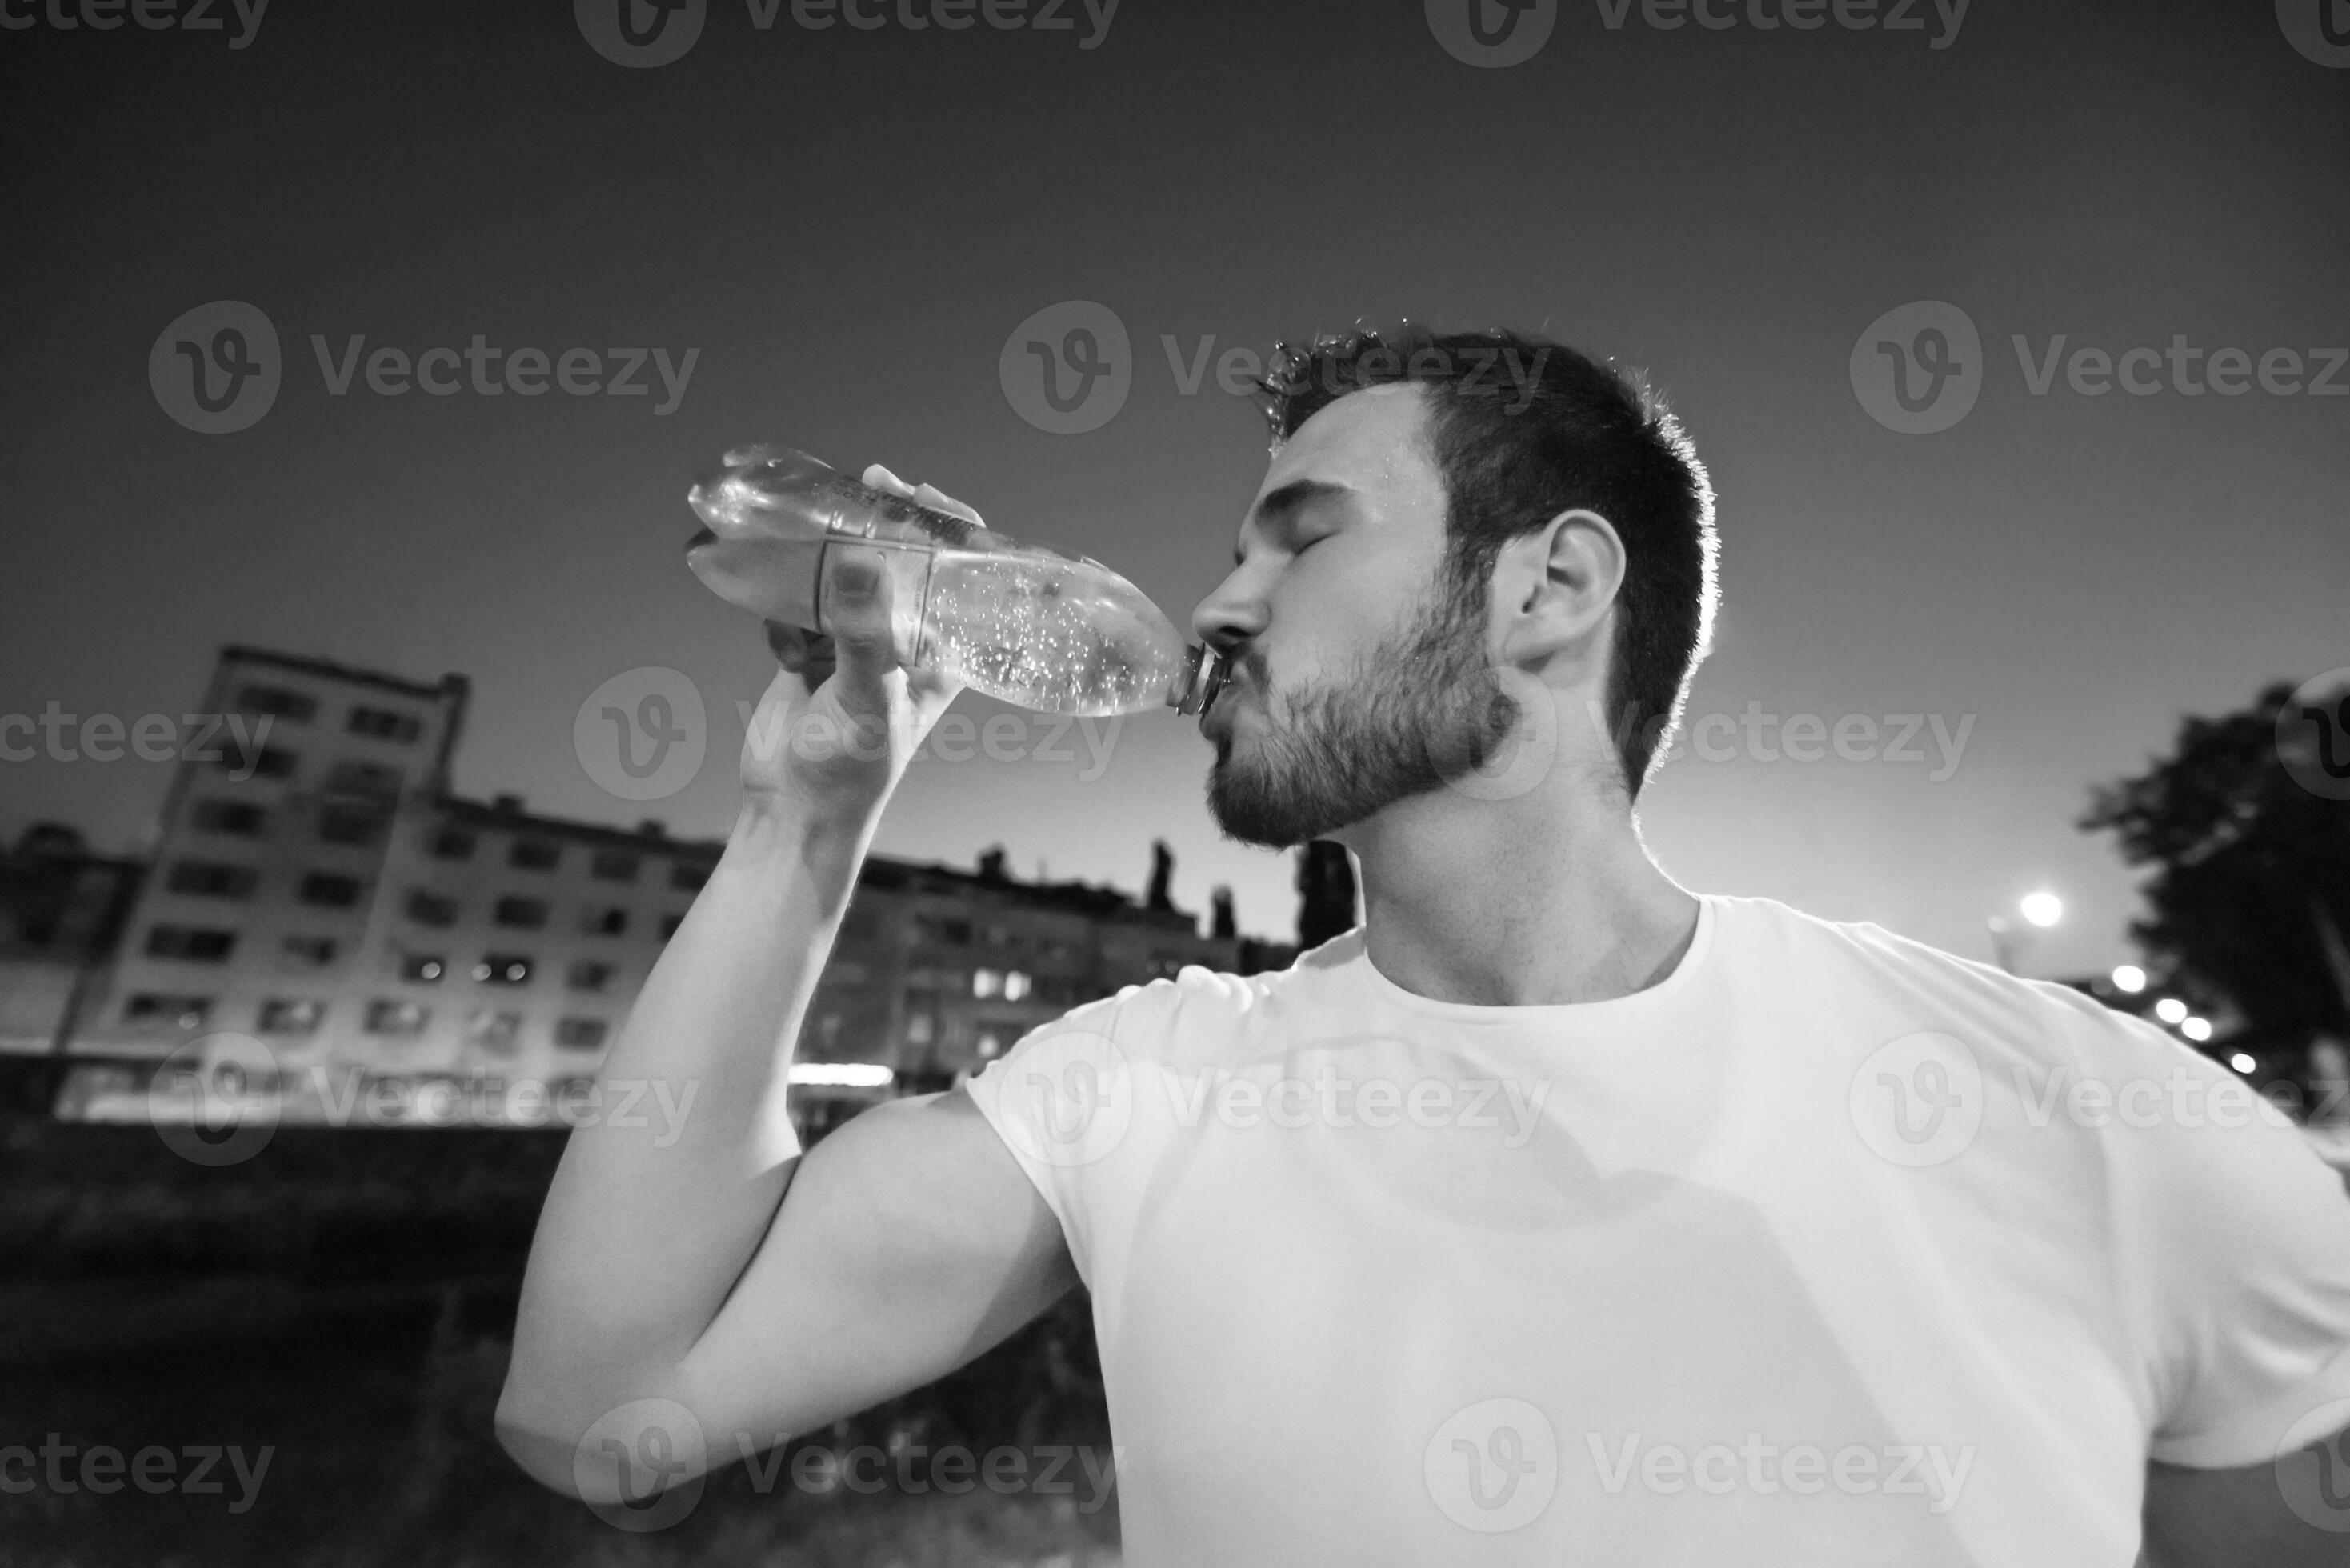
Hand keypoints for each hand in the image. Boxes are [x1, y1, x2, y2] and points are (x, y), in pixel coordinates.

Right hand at [737, 465, 974, 823]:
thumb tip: (863, 558)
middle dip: (880, 523)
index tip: (915, 492)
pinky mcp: (809, 651)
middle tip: (867, 484)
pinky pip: (797, 604)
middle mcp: (904, 642)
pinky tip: (782, 638)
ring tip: (813, 540)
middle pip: (900, 561)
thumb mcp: (867, 695)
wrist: (792, 811)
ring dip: (823, 562)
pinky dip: (784, 609)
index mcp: (941, 652)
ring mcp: (854, 644)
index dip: (947, 525)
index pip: (960, 573)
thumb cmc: (851, 769)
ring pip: (843, 576)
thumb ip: (864, 629)